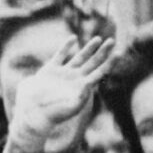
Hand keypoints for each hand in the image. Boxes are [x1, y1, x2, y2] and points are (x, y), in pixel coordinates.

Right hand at [7, 37, 116, 152]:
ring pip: (79, 58)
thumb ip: (81, 96)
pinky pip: (60, 55)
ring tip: (98, 38)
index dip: (110, 63)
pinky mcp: (50, 70)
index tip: (119, 53)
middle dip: (103, 52)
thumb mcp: (70, 106)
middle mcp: (75, 80)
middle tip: (112, 41)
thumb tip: (89, 84)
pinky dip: (66, 47)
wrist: (33, 113)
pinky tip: (73, 38)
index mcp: (83, 88)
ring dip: (89, 48)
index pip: (100, 72)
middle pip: (93, 63)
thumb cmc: (53, 114)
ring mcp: (63, 74)